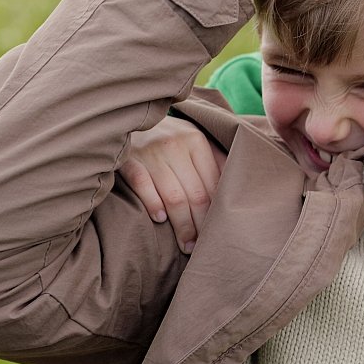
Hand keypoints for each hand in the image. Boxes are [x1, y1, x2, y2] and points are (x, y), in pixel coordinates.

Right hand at [119, 117, 226, 252]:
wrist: (124, 116)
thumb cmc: (168, 136)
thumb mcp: (194, 139)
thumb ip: (215, 159)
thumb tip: (239, 185)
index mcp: (196, 141)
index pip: (213, 184)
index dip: (217, 212)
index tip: (219, 233)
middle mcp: (176, 145)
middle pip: (195, 194)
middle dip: (200, 225)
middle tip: (201, 247)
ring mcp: (151, 152)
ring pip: (173, 196)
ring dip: (181, 224)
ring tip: (186, 245)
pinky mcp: (128, 159)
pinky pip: (143, 185)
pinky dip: (153, 204)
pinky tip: (161, 220)